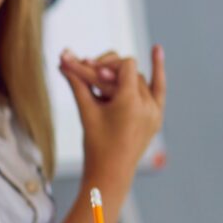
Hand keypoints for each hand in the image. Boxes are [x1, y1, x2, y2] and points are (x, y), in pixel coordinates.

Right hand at [60, 46, 165, 170]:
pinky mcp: (157, 116)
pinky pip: (159, 89)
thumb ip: (77, 82)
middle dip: (108, 71)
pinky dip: (158, 71)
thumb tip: (63, 58)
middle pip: (130, 73)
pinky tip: (158, 49)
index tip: (86, 66)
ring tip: (99, 79)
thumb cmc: (95, 144)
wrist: (110, 173)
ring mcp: (155, 110)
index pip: (124, 65)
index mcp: (131, 101)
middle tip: (87, 68)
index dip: (105, 63)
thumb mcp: (86, 111)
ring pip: (139, 82)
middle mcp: (148, 103)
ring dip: (121, 79)